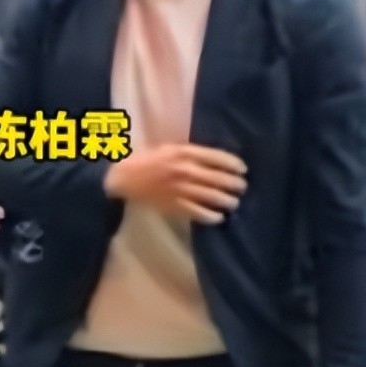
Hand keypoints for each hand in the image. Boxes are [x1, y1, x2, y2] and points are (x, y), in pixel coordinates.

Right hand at [104, 143, 246, 223]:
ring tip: (234, 203)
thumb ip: (190, 153)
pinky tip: (218, 217)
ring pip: (213, 197)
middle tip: (242, 187)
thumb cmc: (146, 159)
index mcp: (184, 153)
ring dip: (228, 201)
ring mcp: (181, 189)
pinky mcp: (175, 205)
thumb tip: (215, 160)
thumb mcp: (169, 148)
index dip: (234, 164)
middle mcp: (186, 170)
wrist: (123, 177)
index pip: (217, 158)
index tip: (242, 169)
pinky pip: (199, 213)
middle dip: (235, 184)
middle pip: (220, 179)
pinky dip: (212, 216)